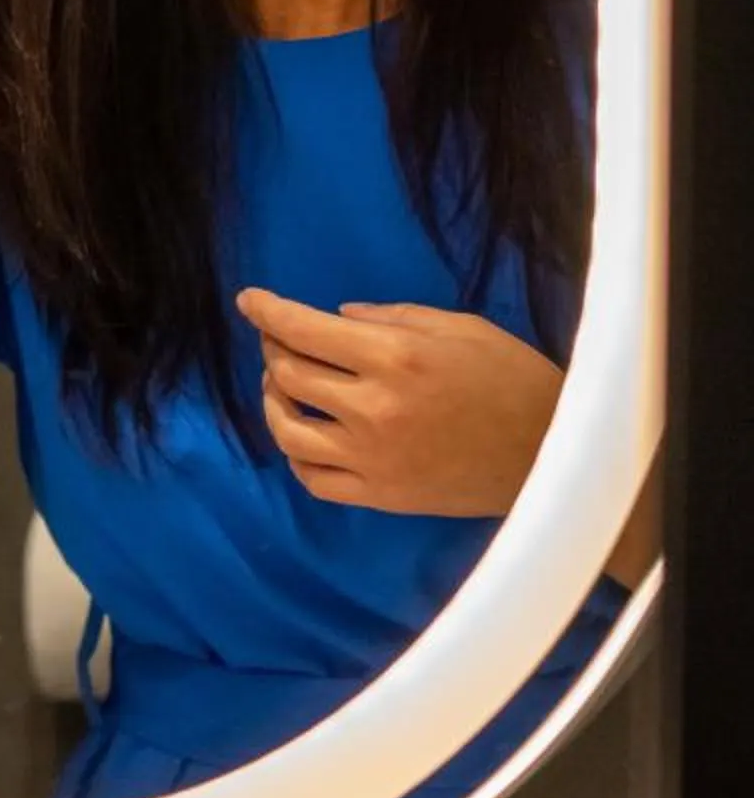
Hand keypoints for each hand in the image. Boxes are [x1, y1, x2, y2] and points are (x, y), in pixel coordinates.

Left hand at [236, 288, 562, 519]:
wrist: (549, 455)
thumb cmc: (509, 377)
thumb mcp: (455, 327)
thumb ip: (389, 318)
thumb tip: (336, 318)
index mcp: (393, 359)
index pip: (305, 330)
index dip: (268, 311)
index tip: (249, 300)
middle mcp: (373, 409)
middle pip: (290, 375)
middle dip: (272, 348)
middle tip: (277, 337)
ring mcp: (373, 459)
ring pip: (289, 430)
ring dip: (274, 401)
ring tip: (282, 385)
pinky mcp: (381, 496)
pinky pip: (314, 480)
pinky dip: (296, 455)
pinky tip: (303, 434)